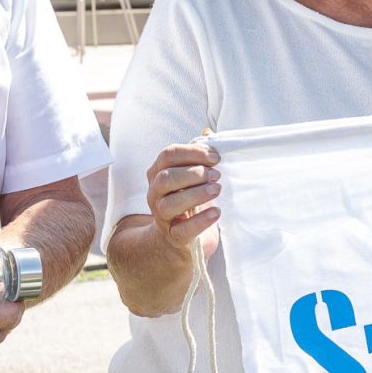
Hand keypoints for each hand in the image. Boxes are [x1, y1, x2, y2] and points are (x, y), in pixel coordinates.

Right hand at [145, 141, 221, 255]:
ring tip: (217, 190)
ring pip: (170, 203)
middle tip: (216, 175)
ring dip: (196, 194)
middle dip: (193, 173)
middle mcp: (154, 193)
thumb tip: (207, 133)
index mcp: (158, 173)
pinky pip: (183, 229)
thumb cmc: (188, 200)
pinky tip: (216, 213)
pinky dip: (200, 221)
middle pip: (166, 178)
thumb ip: (198, 156)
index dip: (192, 153)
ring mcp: (160, 216)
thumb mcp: (192, 177)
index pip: (168, 155)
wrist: (178, 239)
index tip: (216, 157)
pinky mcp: (173, 236)